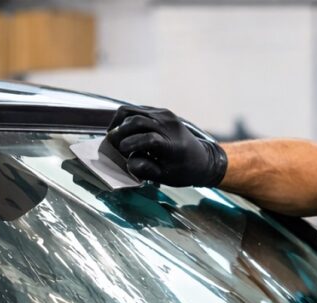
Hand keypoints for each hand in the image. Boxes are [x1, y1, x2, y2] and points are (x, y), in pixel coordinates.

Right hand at [106, 105, 227, 186]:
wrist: (203, 159)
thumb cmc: (183, 171)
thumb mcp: (165, 177)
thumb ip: (146, 170)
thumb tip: (128, 162)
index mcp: (171, 145)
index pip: (148, 139)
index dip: (130, 145)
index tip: (123, 154)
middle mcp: (168, 125)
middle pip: (135, 120)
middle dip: (119, 133)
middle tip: (113, 146)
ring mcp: (164, 115)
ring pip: (131, 111)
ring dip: (118, 123)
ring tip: (114, 137)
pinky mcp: (161, 111)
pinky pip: (136, 110)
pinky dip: (125, 120)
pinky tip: (122, 131)